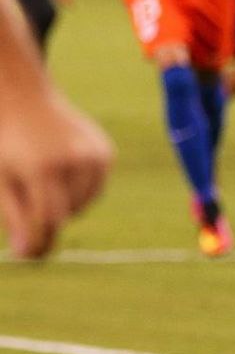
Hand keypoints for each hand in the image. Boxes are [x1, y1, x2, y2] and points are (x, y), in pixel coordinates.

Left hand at [0, 82, 113, 258]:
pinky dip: (78, 190)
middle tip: (28, 206)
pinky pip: (94, 190)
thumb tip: (27, 253)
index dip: (40, 240)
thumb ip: (15, 218)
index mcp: (43, 167)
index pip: (49, 219)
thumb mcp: (3, 181)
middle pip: (67, 214)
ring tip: (43, 180)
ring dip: (64, 204)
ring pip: (82, 205)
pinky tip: (62, 171)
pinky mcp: (105, 153)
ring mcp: (94, 155)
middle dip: (47, 220)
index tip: (30, 253)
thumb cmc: (6, 145)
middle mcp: (75, 160)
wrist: (24, 100)